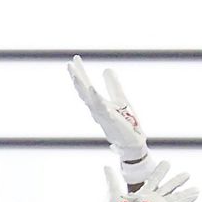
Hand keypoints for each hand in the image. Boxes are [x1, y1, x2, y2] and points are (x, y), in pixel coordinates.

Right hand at [69, 55, 153, 181]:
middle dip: (76, 79)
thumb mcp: (120, 99)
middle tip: (68, 65)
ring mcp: (103, 116)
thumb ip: (113, 85)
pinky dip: (97, 100)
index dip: (80, 73)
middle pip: (83, 92)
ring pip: (89, 100)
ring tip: (75, 76)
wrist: (132, 142)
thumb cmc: (125, 123)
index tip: (74, 59)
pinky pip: (103, 109)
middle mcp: (97, 110)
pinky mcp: (112, 121)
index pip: (86, 86)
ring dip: (82, 89)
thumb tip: (106, 68)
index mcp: (98, 104)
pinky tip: (93, 90)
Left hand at [102, 163, 197, 201]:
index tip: (167, 162)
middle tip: (187, 174)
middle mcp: (151, 201)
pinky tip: (196, 194)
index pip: (153, 181)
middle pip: (167, 188)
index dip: (160, 171)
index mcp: (141, 195)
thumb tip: (106, 166)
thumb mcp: (113, 190)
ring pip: (174, 196)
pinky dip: (186, 199)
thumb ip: (111, 178)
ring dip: (185, 192)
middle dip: (176, 181)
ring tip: (197, 188)